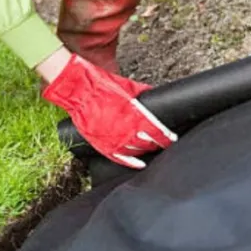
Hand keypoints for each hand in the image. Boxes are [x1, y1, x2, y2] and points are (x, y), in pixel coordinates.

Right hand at [42, 54, 176, 168]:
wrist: (79, 91)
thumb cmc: (102, 86)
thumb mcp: (127, 86)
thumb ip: (142, 94)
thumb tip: (153, 95)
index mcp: (135, 114)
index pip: (156, 130)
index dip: (166, 136)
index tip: (171, 137)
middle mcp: (126, 129)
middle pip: (148, 142)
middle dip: (157, 143)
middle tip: (164, 143)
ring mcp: (114, 139)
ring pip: (137, 150)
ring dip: (146, 150)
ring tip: (152, 149)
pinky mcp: (103, 144)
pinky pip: (120, 158)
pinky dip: (132, 162)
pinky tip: (140, 164)